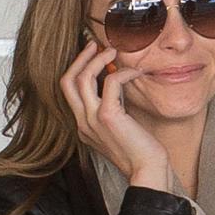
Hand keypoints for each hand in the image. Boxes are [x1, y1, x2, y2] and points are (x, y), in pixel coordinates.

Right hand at [59, 38, 175, 192]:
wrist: (147, 170)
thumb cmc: (139, 150)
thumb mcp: (119, 127)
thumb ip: (112, 107)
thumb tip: (116, 81)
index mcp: (83, 126)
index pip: (69, 90)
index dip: (78, 68)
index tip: (91, 55)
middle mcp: (82, 123)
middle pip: (67, 81)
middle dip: (80, 58)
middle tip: (95, 44)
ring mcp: (92, 120)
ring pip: (83, 78)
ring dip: (98, 59)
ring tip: (113, 51)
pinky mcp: (108, 117)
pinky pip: (112, 82)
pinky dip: (124, 72)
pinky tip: (136, 72)